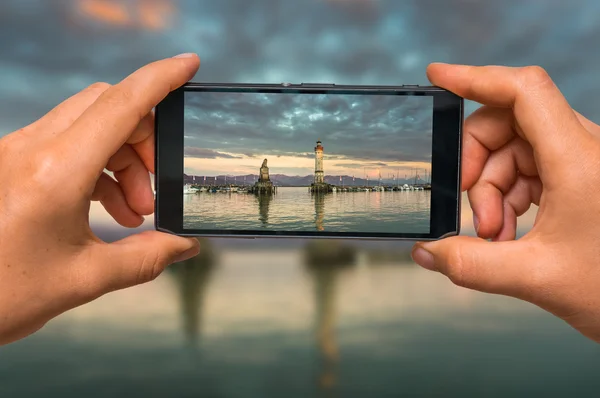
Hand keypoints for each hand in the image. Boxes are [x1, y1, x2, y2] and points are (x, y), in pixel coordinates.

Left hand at [0, 54, 200, 344]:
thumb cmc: (2, 295)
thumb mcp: (84, 280)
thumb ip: (145, 259)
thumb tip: (185, 246)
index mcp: (54, 173)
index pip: (120, 105)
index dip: (160, 79)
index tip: (189, 65)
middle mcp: (31, 150)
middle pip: (106, 107)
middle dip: (144, 138)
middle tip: (157, 187)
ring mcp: (16, 152)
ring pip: (87, 125)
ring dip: (122, 158)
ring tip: (135, 210)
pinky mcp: (10, 163)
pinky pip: (66, 145)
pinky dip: (97, 168)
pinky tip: (108, 209)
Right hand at [411, 63, 599, 341]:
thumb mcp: (536, 278)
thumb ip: (471, 265)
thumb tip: (427, 252)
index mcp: (580, 161)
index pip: (524, 91)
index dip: (477, 77)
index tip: (438, 77)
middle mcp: (585, 150)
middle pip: (509, 122)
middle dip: (476, 162)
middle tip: (465, 206)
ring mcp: (583, 162)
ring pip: (514, 150)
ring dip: (490, 189)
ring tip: (491, 234)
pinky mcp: (580, 177)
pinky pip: (528, 169)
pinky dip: (507, 196)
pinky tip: (506, 231)